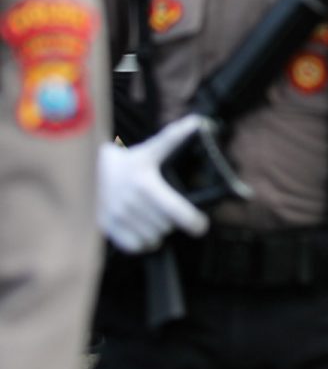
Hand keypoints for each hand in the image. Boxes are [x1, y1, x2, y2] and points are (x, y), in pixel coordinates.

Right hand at [98, 115, 209, 253]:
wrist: (85, 170)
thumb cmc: (125, 161)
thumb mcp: (150, 149)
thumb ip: (174, 138)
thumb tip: (197, 122)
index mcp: (145, 183)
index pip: (177, 211)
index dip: (194, 222)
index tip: (201, 226)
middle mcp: (130, 202)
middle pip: (166, 226)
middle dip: (170, 220)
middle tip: (166, 210)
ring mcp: (116, 217)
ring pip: (152, 238)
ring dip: (157, 232)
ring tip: (154, 218)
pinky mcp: (105, 228)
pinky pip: (134, 246)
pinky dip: (142, 242)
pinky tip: (142, 229)